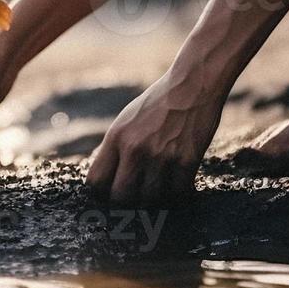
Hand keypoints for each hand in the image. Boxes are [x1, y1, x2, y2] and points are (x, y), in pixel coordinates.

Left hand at [86, 71, 223, 205]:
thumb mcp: (126, 120)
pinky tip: (178, 184)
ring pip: (150, 200)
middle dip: (126, 203)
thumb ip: (115, 148)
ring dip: (154, 199)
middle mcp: (135, 148)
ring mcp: (162, 156)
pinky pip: (177, 193)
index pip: (96, 182)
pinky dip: (177, 193)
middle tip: (135, 198)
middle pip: (120, 198)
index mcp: (116, 137)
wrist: (193, 85)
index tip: (110, 194)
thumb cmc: (158, 103)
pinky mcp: (187, 160)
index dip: (101, 193)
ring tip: (158, 189)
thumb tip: (106, 180)